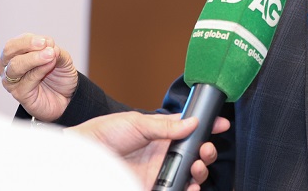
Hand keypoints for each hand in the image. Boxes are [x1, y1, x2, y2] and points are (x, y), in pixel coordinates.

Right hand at [0, 33, 78, 121]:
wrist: (67, 98)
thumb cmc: (59, 76)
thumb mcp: (62, 58)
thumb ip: (56, 51)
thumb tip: (49, 46)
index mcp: (16, 55)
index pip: (15, 43)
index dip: (30, 40)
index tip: (47, 41)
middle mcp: (9, 67)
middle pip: (8, 51)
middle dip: (27, 45)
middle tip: (45, 45)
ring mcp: (11, 82)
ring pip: (15, 66)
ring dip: (33, 58)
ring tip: (50, 55)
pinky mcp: (19, 94)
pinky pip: (26, 80)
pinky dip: (39, 70)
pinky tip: (50, 66)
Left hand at [70, 112, 229, 190]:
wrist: (85, 154)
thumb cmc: (105, 134)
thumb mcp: (137, 122)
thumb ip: (166, 126)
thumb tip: (192, 123)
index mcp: (162, 133)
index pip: (190, 129)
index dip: (207, 126)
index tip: (221, 124)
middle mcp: (163, 152)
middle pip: (195, 153)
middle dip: (208, 151)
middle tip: (207, 149)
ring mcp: (159, 171)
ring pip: (190, 173)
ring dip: (201, 170)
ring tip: (198, 165)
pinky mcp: (153, 186)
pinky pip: (177, 189)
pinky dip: (189, 188)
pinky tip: (191, 184)